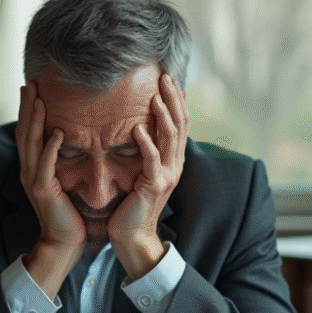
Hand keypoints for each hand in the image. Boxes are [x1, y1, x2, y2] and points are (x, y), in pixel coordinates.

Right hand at [16, 82, 84, 297]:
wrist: (63, 242)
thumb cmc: (68, 214)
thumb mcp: (62, 182)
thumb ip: (60, 162)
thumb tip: (67, 141)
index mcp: (33, 168)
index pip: (28, 132)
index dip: (27, 110)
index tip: (31, 88)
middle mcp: (29, 171)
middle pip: (24, 132)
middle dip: (27, 107)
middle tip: (30, 83)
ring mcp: (34, 181)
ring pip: (32, 145)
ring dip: (34, 121)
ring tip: (39, 99)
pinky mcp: (45, 192)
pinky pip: (46, 166)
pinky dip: (51, 148)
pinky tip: (58, 132)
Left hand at [108, 73, 187, 279]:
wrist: (132, 235)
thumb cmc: (132, 204)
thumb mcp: (143, 172)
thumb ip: (147, 152)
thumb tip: (142, 128)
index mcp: (173, 160)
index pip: (180, 123)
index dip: (177, 100)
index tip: (170, 79)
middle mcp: (174, 165)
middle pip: (179, 124)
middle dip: (173, 99)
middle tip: (166, 77)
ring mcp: (167, 176)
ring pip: (170, 139)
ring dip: (163, 115)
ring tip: (155, 96)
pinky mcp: (154, 186)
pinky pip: (151, 161)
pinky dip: (146, 144)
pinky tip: (137, 130)